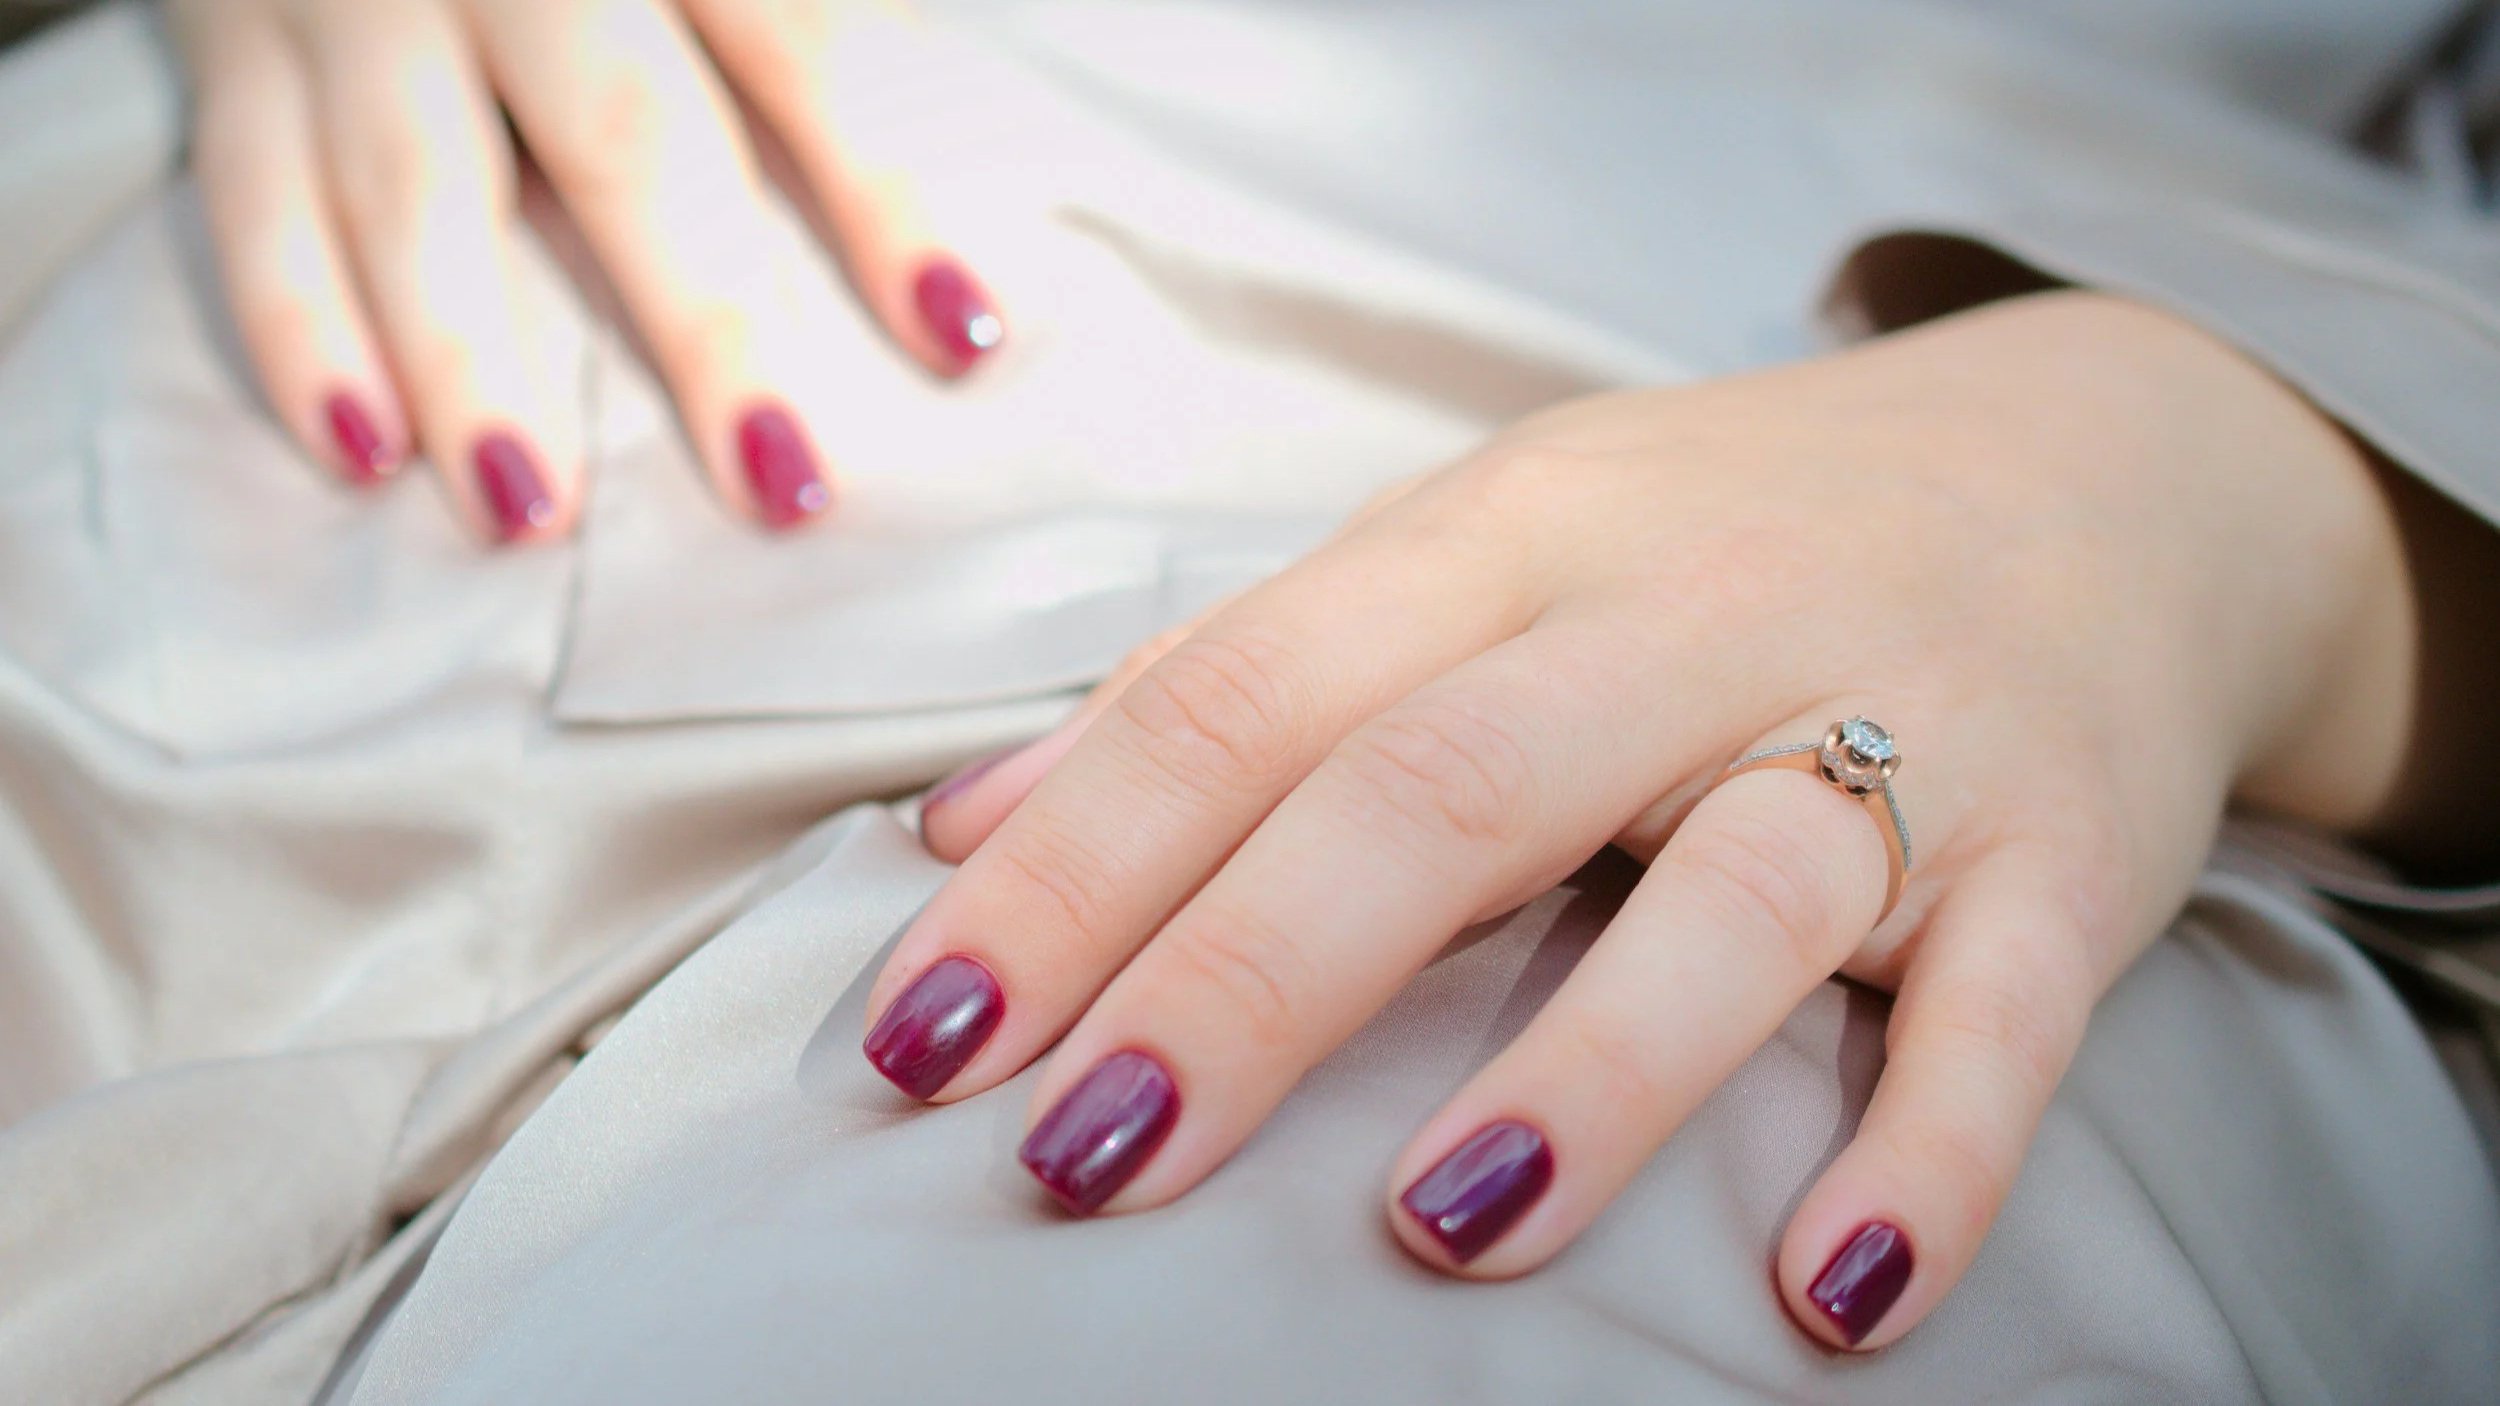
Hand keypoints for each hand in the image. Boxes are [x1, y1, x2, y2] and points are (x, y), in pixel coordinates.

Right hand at [167, 0, 1003, 543]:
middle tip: (781, 486)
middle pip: (622, 130)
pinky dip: (298, 329)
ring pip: (417, 184)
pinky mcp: (230, 43)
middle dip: (704, 319)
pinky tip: (361, 452)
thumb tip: (940, 246)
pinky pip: (251, 194)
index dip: (884, 193)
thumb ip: (798, 34)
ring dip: (474, 360)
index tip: (964, 339)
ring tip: (536, 517)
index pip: (802, 46)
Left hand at [864, 291, 2415, 1348]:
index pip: (1244, 697)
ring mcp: (1892, 728)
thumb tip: (969, 829)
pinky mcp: (2063, 849)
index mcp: (1505, 539)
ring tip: (1441, 1227)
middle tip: (1086, 1158)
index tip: (930, 1042)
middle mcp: (1683, 617)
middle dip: (1250, 976)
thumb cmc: (1723, 532)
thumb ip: (1237, 674)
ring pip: (1735, 884)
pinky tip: (1833, 1292)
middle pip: (1443, 783)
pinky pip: (2006, 1005)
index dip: (1073, 869)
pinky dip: (1928, 1148)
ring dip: (1591, 1061)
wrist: (2099, 463)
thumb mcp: (1474, 543)